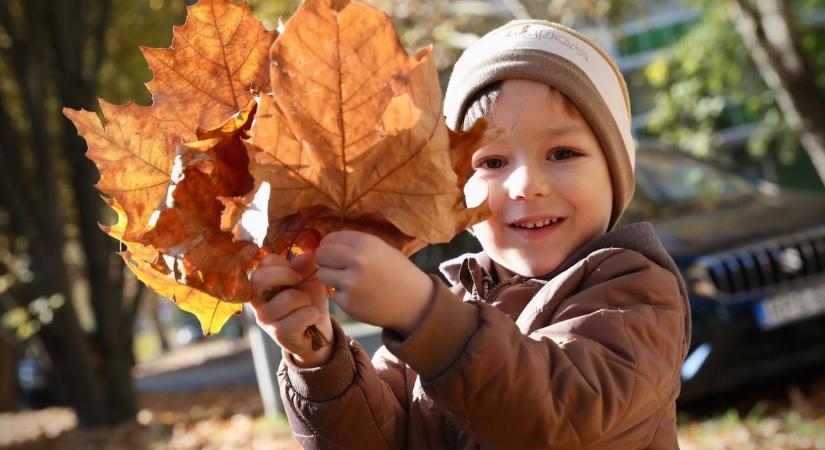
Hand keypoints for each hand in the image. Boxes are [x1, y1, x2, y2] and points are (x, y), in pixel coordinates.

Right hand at [249, 252, 333, 366]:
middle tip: (299, 281)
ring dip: (305, 299)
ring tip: (307, 305)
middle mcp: (257, 301)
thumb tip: (304, 256)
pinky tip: (311, 318)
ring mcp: (265, 319)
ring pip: (287, 298)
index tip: (297, 272)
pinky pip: (300, 317)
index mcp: (262, 284)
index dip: (284, 264)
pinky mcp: (279, 334)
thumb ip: (305, 267)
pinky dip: (312, 314)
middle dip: (286, 275)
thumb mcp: (309, 280)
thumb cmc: (308, 301)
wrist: (317, 332)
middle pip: (260, 278)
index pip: (264, 263)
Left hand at [315, 231, 432, 334]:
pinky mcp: (348, 302)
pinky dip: (342, 295)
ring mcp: (351, 282)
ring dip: (331, 277)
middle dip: (326, 260)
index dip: (330, 246)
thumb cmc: (397, 272)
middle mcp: (357, 260)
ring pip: (323, 274)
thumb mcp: (380, 248)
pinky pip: (334, 294)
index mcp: (365, 243)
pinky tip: (359, 295)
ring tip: (349, 281)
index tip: (337, 253)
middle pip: (321, 255)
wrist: (415, 301)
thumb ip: (354, 245)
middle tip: (336, 266)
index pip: (330, 239)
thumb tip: (324, 244)